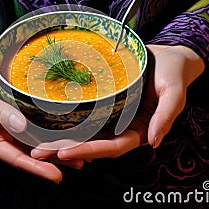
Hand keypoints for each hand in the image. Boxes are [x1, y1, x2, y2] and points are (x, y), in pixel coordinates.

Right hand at [0, 57, 82, 182]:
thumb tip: (21, 126)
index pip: (16, 159)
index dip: (37, 168)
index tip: (58, 175)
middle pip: (29, 156)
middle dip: (54, 161)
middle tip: (81, 163)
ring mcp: (6, 131)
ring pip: (33, 146)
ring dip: (54, 151)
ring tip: (80, 154)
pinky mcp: (11, 121)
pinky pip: (31, 132)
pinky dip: (47, 136)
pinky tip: (63, 135)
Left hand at [31, 44, 204, 162]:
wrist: (166, 55)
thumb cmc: (173, 72)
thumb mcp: (173, 92)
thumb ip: (165, 116)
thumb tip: (153, 142)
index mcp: (139, 130)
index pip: (112, 147)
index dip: (89, 151)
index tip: (64, 153)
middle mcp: (123, 126)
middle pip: (93, 144)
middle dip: (67, 150)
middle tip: (38, 153)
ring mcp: (113, 115)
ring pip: (86, 131)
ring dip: (63, 138)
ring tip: (36, 143)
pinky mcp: (105, 101)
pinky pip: (85, 112)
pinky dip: (69, 119)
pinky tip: (48, 120)